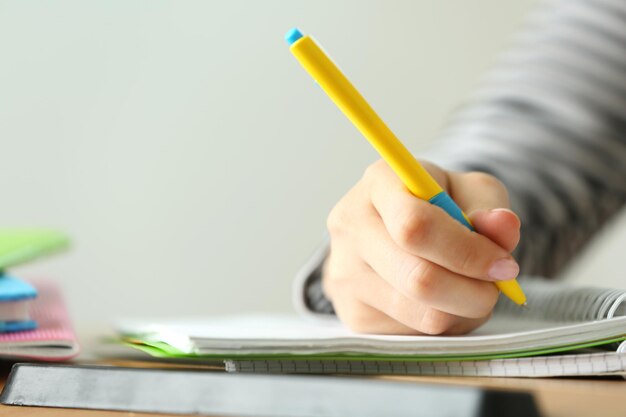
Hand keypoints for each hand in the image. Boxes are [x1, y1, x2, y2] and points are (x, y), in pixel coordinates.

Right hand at [323, 159, 520, 334]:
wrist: (394, 229)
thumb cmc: (437, 204)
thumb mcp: (469, 190)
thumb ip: (488, 205)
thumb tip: (503, 226)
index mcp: (378, 182)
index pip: (415, 226)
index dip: (466, 252)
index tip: (504, 264)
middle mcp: (351, 226)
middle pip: (418, 278)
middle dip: (473, 290)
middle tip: (498, 285)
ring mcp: (345, 274)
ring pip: (422, 314)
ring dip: (464, 310)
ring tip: (471, 289)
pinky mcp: (352, 313)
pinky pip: (415, 335)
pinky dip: (445, 324)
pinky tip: (444, 300)